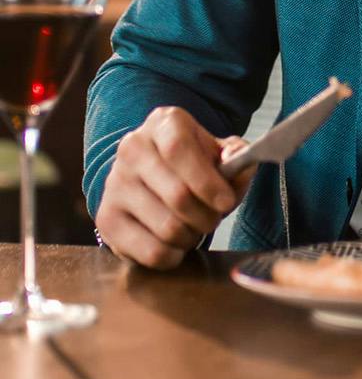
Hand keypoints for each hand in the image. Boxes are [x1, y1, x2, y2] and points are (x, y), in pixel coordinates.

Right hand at [94, 106, 251, 270]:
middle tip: (214, 218)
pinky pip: (150, 251)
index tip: (226, 202)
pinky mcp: (106, 219)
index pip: (179, 150)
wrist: (153, 176)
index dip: (206, 181)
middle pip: (176, 195)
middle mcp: (132, 149)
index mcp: (163, 124)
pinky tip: (178, 244)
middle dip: (207, 216)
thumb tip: (237, 164)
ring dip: (192, 236)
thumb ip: (237, 157)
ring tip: (196, 228)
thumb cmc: (194, 164)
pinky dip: (173, 255)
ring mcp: (114, 184)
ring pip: (166, 227)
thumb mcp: (220, 153)